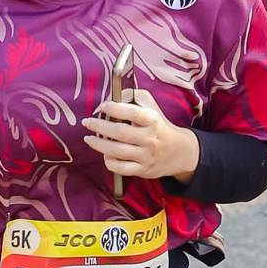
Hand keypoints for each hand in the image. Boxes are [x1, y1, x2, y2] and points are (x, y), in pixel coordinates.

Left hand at [84, 91, 199, 180]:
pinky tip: (105, 154)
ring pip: (117, 151)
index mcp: (153, 120)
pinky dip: (109, 161)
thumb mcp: (151, 106)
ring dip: (99, 144)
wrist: (179, 151)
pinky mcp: (143, 170)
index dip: (115, 108)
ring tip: (89, 139)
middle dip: (99, 126)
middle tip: (87, 122)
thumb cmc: (158, 125)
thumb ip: (132, 97)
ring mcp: (146, 156)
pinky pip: (121, 168)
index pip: (133, 112)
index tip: (102, 106)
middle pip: (120, 132)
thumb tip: (110, 99)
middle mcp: (150, 138)